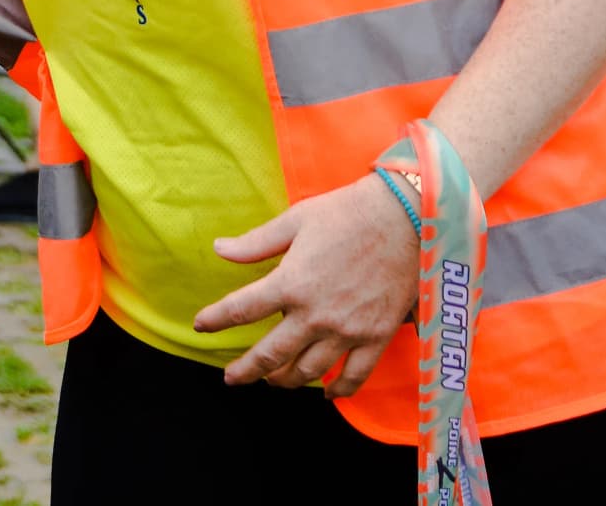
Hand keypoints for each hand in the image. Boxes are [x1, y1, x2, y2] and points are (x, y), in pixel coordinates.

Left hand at [191, 173, 418, 395]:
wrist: (405, 218)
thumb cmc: (347, 213)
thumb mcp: (294, 221)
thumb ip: (256, 243)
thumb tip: (219, 249)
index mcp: (290, 283)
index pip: (241, 309)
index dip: (216, 319)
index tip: (201, 325)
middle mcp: (315, 314)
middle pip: (271, 354)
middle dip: (247, 370)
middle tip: (232, 378)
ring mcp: (347, 330)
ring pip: (309, 370)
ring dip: (287, 380)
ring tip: (274, 380)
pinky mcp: (376, 336)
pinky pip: (355, 375)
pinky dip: (340, 390)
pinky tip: (328, 392)